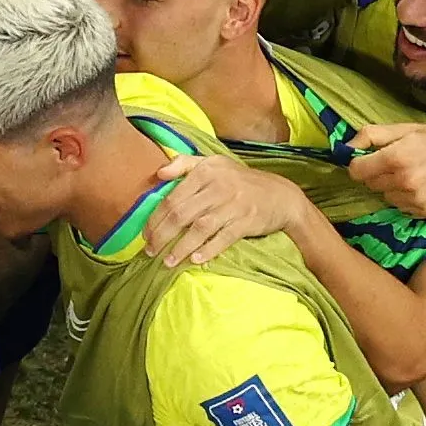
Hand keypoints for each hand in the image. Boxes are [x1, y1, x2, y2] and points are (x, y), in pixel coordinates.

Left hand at [136, 152, 309, 268]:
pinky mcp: (246, 221)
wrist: (280, 195)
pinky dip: (208, 250)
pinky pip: (222, 238)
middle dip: (162, 236)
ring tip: (168, 261)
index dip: (155, 218)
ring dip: (181, 247)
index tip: (145, 234)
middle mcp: (218, 186)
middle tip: (150, 251)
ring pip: (199, 228)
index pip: (172, 198)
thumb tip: (158, 173)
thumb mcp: (214, 164)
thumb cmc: (239, 181)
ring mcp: (233, 204)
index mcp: (206, 171)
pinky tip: (195, 260)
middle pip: (181, 214)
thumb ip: (184, 164)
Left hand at [346, 115, 425, 221]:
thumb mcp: (404, 128)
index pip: (357, 171)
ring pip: (387, 198)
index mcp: (396, 158)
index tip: (369, 160)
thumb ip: (371, 135)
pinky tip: (424, 186)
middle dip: (378, 174)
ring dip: (394, 188)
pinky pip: (405, 208)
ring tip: (414, 175)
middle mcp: (405, 182)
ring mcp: (418, 200)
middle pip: (371, 185)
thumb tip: (344, 148)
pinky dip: (409, 199)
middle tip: (398, 164)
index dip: (360, 164)